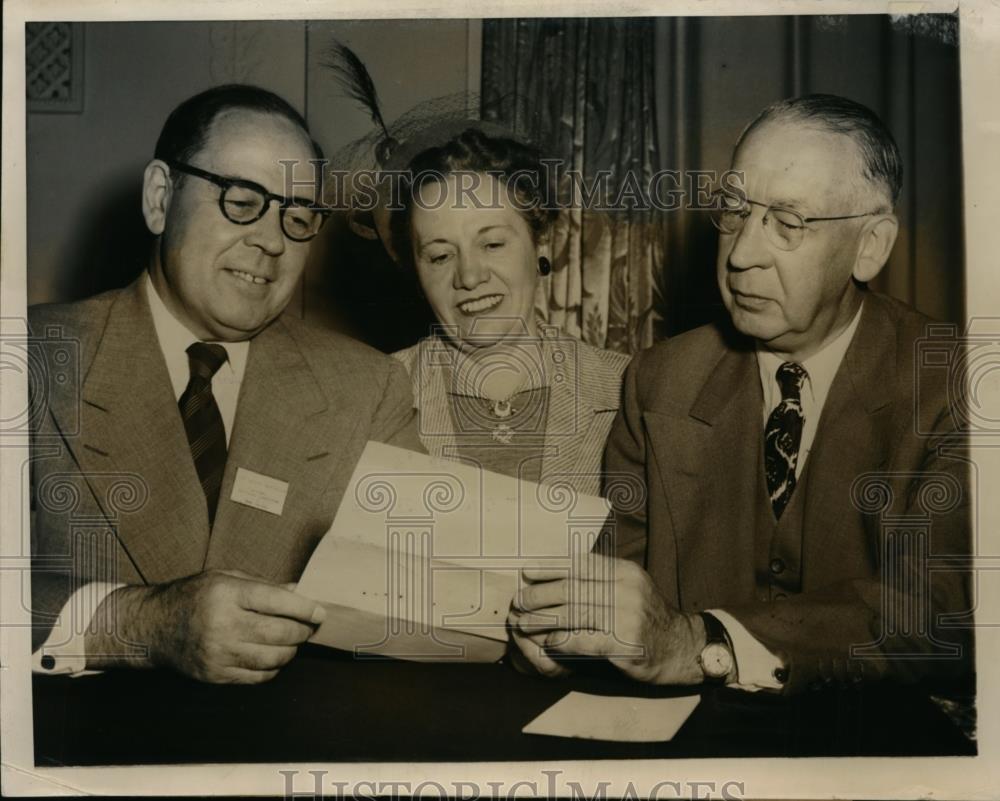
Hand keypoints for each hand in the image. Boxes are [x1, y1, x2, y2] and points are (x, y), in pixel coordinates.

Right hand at [117, 569, 325, 682]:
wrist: (154, 627)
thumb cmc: (193, 596)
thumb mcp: (224, 577)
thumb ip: (262, 585)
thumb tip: (298, 592)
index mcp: (227, 594)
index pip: (277, 602)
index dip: (305, 609)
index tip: (320, 612)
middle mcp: (223, 625)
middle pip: (279, 633)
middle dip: (302, 632)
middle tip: (310, 628)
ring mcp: (218, 653)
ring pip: (272, 658)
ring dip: (291, 651)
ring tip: (293, 642)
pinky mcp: (215, 675)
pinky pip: (257, 677)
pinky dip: (273, 668)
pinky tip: (274, 657)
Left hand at [509, 556, 705, 684]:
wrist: (682, 648)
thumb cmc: (646, 616)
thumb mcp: (630, 586)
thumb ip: (601, 577)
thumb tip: (559, 571)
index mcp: (625, 571)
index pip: (580, 564)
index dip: (550, 567)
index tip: (527, 571)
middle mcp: (626, 590)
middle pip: (572, 588)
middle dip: (540, 594)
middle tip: (519, 600)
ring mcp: (626, 617)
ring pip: (574, 614)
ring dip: (543, 619)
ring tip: (523, 622)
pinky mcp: (624, 644)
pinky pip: (584, 640)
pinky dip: (562, 641)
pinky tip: (547, 642)